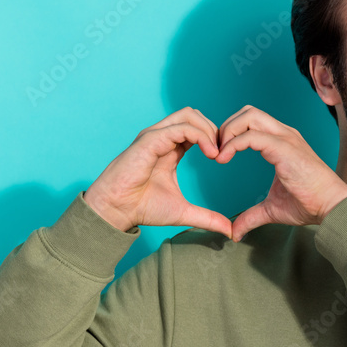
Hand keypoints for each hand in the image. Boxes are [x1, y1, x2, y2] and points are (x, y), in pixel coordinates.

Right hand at [83, 108, 233, 237]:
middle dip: (214, 129)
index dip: (213, 138)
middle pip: (194, 115)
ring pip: (188, 115)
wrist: (116, 211)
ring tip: (217, 152)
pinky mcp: (150, 140)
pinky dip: (200, 136)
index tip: (224, 158)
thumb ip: (207, 218)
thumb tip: (230, 231)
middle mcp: (162, 138)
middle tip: (223, 152)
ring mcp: (155, 136)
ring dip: (208, 130)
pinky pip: (180, 128)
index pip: (196, 128)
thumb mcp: (183, 212)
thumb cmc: (143, 208)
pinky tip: (210, 153)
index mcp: (170, 148)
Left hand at [215, 105, 346, 241]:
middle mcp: (284, 134)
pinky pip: (251, 136)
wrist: (332, 207)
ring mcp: (285, 138)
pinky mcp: (284, 148)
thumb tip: (235, 232)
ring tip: (219, 154)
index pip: (251, 122)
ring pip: (248, 116)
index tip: (219, 156)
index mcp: (282, 142)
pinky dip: (233, 144)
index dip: (231, 134)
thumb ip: (251, 216)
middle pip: (247, 112)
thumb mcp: (272, 210)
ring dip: (228, 131)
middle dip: (226, 127)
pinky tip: (223, 159)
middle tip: (216, 152)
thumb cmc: (309, 205)